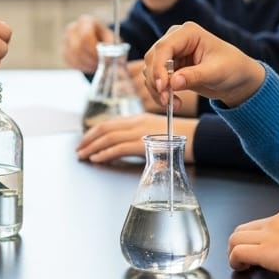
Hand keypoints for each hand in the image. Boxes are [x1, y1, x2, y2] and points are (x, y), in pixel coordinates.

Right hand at [62, 15, 111, 72]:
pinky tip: (89, 65)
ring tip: (96, 64)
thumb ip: (109, 47)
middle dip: (90, 58)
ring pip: (73, 56)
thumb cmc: (104, 38)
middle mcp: (72, 28)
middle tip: (99, 63)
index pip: (85, 35)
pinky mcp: (64, 51)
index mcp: (85, 21)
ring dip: (86, 64)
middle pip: (77, 47)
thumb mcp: (111, 39)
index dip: (93, 49)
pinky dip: (81, 66)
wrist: (97, 41)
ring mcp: (65, 40)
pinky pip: (70, 62)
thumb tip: (107, 57)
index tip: (102, 56)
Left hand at [77, 113, 197, 163]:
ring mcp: (141, 132)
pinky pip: (120, 147)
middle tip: (78, 150)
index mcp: (139, 119)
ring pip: (109, 137)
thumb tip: (126, 150)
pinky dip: (106, 153)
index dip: (94, 132)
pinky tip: (97, 158)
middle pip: (106, 128)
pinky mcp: (146, 143)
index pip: (111, 123)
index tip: (84, 141)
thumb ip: (141, 140)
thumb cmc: (182, 138)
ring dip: (93, 147)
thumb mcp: (157, 135)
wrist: (200, 138)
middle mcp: (138, 122)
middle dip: (88, 140)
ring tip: (83, 155)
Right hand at [142, 22, 265, 107]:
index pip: (164, 47)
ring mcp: (171, 54)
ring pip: (151, 71)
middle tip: (166, 101)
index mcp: (188, 33)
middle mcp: (175, 40)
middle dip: (157, 81)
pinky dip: (161, 93)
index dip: (159, 67)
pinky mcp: (170, 68)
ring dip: (157, 90)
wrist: (237, 78)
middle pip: (152, 59)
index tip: (162, 87)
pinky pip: (156, 80)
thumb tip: (173, 83)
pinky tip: (175, 103)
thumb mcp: (216, 72)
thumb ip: (194, 76)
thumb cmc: (232, 67)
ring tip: (175, 104)